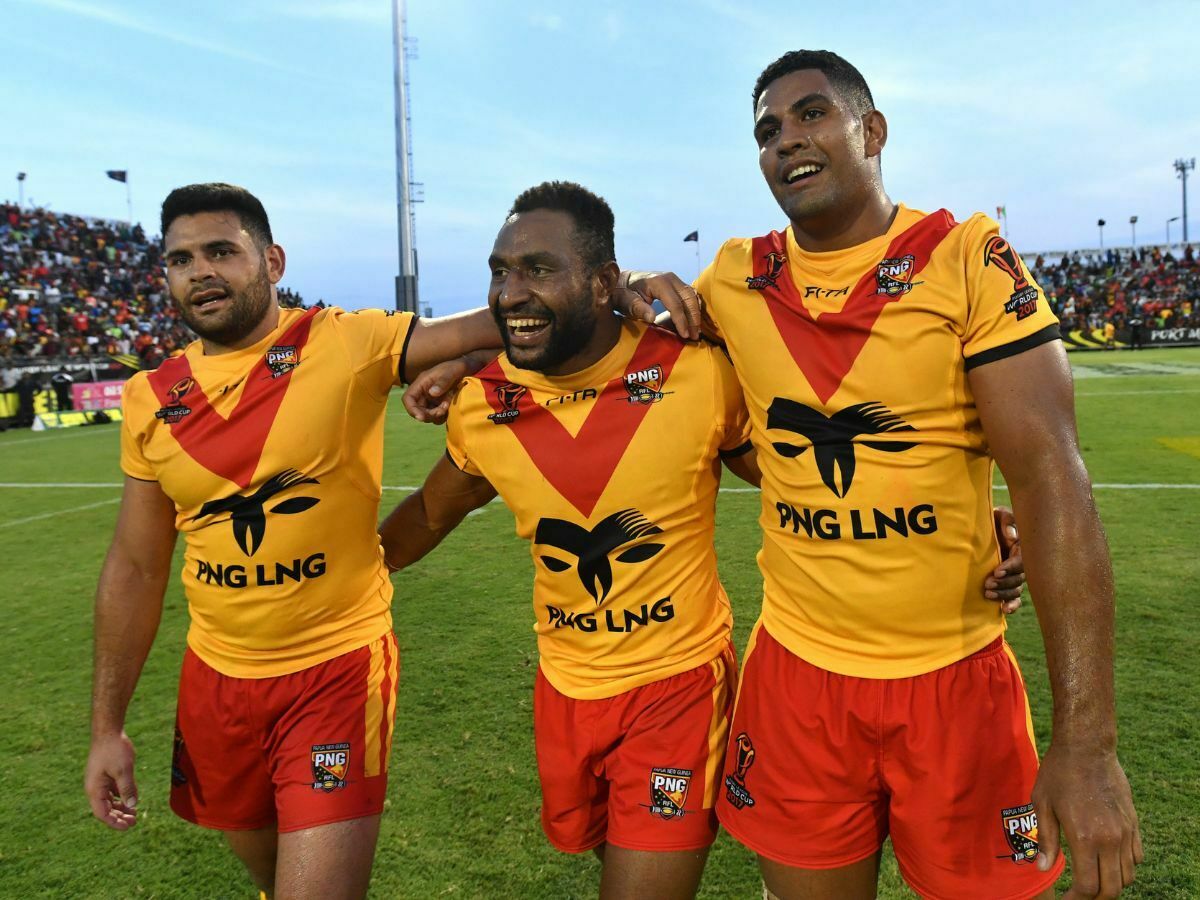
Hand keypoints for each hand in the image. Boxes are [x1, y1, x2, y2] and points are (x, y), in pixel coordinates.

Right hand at [85, 731, 138, 829]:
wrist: (109, 732)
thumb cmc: (114, 750)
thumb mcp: (123, 770)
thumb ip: (127, 788)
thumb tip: (132, 806)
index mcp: (94, 789)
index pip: (102, 813)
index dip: (114, 822)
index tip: (127, 827)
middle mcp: (95, 788)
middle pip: (106, 809)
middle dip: (119, 818)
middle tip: (134, 822)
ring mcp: (100, 782)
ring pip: (109, 801)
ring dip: (121, 809)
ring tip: (134, 814)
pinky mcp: (106, 776)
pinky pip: (113, 792)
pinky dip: (121, 798)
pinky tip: (132, 801)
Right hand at [403, 356, 474, 424]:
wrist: (467, 369)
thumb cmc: (457, 368)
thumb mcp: (451, 372)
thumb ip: (443, 382)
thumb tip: (432, 393)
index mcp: (421, 383)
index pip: (408, 398)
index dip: (411, 409)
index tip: (421, 417)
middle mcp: (423, 392)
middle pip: (417, 410)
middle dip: (428, 414)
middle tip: (441, 411)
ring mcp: (431, 399)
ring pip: (427, 414)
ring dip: (436, 415)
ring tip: (447, 405)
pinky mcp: (438, 404)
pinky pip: (436, 415)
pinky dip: (442, 416)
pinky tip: (450, 407)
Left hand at [614, 270, 702, 339]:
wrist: (622, 280)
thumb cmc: (622, 292)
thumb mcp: (625, 302)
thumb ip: (638, 309)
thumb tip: (652, 318)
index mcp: (658, 282)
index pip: (675, 304)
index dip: (681, 321)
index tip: (685, 335)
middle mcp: (670, 278)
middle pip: (688, 299)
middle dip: (693, 319)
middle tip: (694, 336)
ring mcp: (674, 280)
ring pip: (692, 296)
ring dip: (696, 314)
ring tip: (696, 332)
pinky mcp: (676, 283)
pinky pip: (690, 295)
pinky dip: (694, 308)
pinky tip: (693, 322)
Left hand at [987, 505, 1024, 612]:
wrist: (979, 530)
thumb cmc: (991, 519)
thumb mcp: (998, 514)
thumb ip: (1007, 520)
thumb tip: (1012, 537)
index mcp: (1021, 547)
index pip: (1021, 560)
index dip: (1011, 567)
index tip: (997, 571)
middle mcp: (1019, 564)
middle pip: (1019, 578)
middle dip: (1004, 583)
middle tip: (988, 583)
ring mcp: (1014, 575)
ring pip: (1016, 590)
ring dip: (1003, 594)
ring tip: (987, 593)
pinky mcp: (1007, 585)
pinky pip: (1015, 598)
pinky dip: (1012, 605)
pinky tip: (1004, 609)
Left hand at [1033, 742, 1141, 897]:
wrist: (1087, 747)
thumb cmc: (1058, 773)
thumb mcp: (1042, 804)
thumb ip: (1046, 840)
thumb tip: (1043, 868)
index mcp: (1084, 838)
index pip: (1088, 886)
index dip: (1077, 898)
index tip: (1066, 898)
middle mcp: (1110, 840)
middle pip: (1112, 888)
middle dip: (1095, 897)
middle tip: (1079, 894)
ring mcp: (1126, 832)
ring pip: (1128, 875)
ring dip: (1112, 883)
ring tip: (1092, 877)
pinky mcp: (1133, 823)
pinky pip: (1137, 857)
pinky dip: (1125, 866)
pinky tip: (1107, 859)